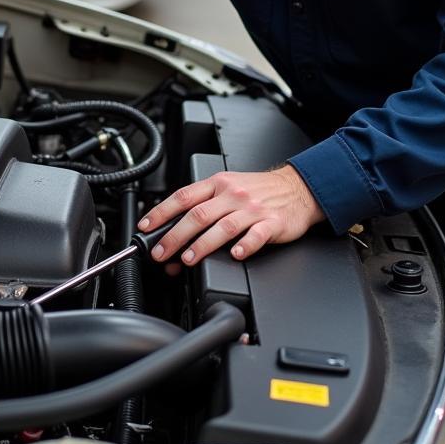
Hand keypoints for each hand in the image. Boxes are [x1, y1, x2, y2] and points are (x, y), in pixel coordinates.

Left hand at [137, 166, 324, 265]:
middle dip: (175, 236)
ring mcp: (252, 209)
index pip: (183, 197)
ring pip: (222, 226)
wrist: (297, 188)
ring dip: (202, 244)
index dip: (162, 212)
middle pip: (198, 215)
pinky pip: (256, 235)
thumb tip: (175, 230)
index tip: (146, 227)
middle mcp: (232, 195)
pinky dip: (244, 245)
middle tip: (161, 253)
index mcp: (218, 184)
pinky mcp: (272, 223)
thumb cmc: (259, 191)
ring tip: (188, 259)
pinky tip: (236, 255)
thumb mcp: (228, 186)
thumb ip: (204, 204)